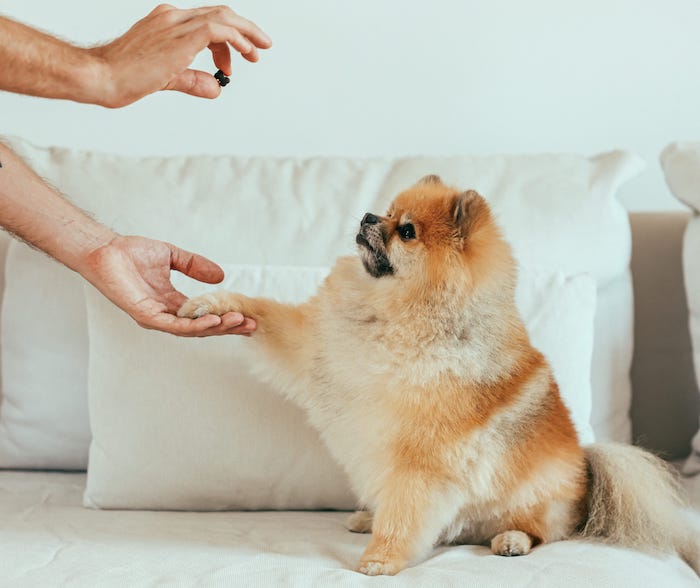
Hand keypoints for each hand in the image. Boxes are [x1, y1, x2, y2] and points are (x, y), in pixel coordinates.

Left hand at [81, 235, 256, 336]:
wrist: (105, 249)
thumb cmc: (131, 253)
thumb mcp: (172, 257)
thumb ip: (195, 266)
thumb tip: (221, 276)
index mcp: (173, 303)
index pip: (205, 316)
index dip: (226, 317)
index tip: (248, 316)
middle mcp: (166, 314)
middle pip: (204, 327)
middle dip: (228, 327)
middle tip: (251, 326)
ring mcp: (156, 317)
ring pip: (192, 330)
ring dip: (217, 328)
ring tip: (238, 322)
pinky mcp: (145, 315)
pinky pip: (174, 325)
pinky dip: (195, 325)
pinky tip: (213, 321)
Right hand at [90, 4, 271, 106]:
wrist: (101, 76)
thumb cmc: (123, 78)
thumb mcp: (166, 79)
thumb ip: (192, 81)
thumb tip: (216, 88)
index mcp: (165, 22)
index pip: (205, 22)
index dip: (226, 41)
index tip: (230, 64)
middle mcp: (171, 17)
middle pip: (219, 14)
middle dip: (244, 31)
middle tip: (260, 49)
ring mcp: (175, 24)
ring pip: (223, 17)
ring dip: (246, 33)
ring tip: (259, 51)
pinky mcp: (180, 36)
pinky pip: (218, 29)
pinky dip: (236, 39)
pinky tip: (245, 52)